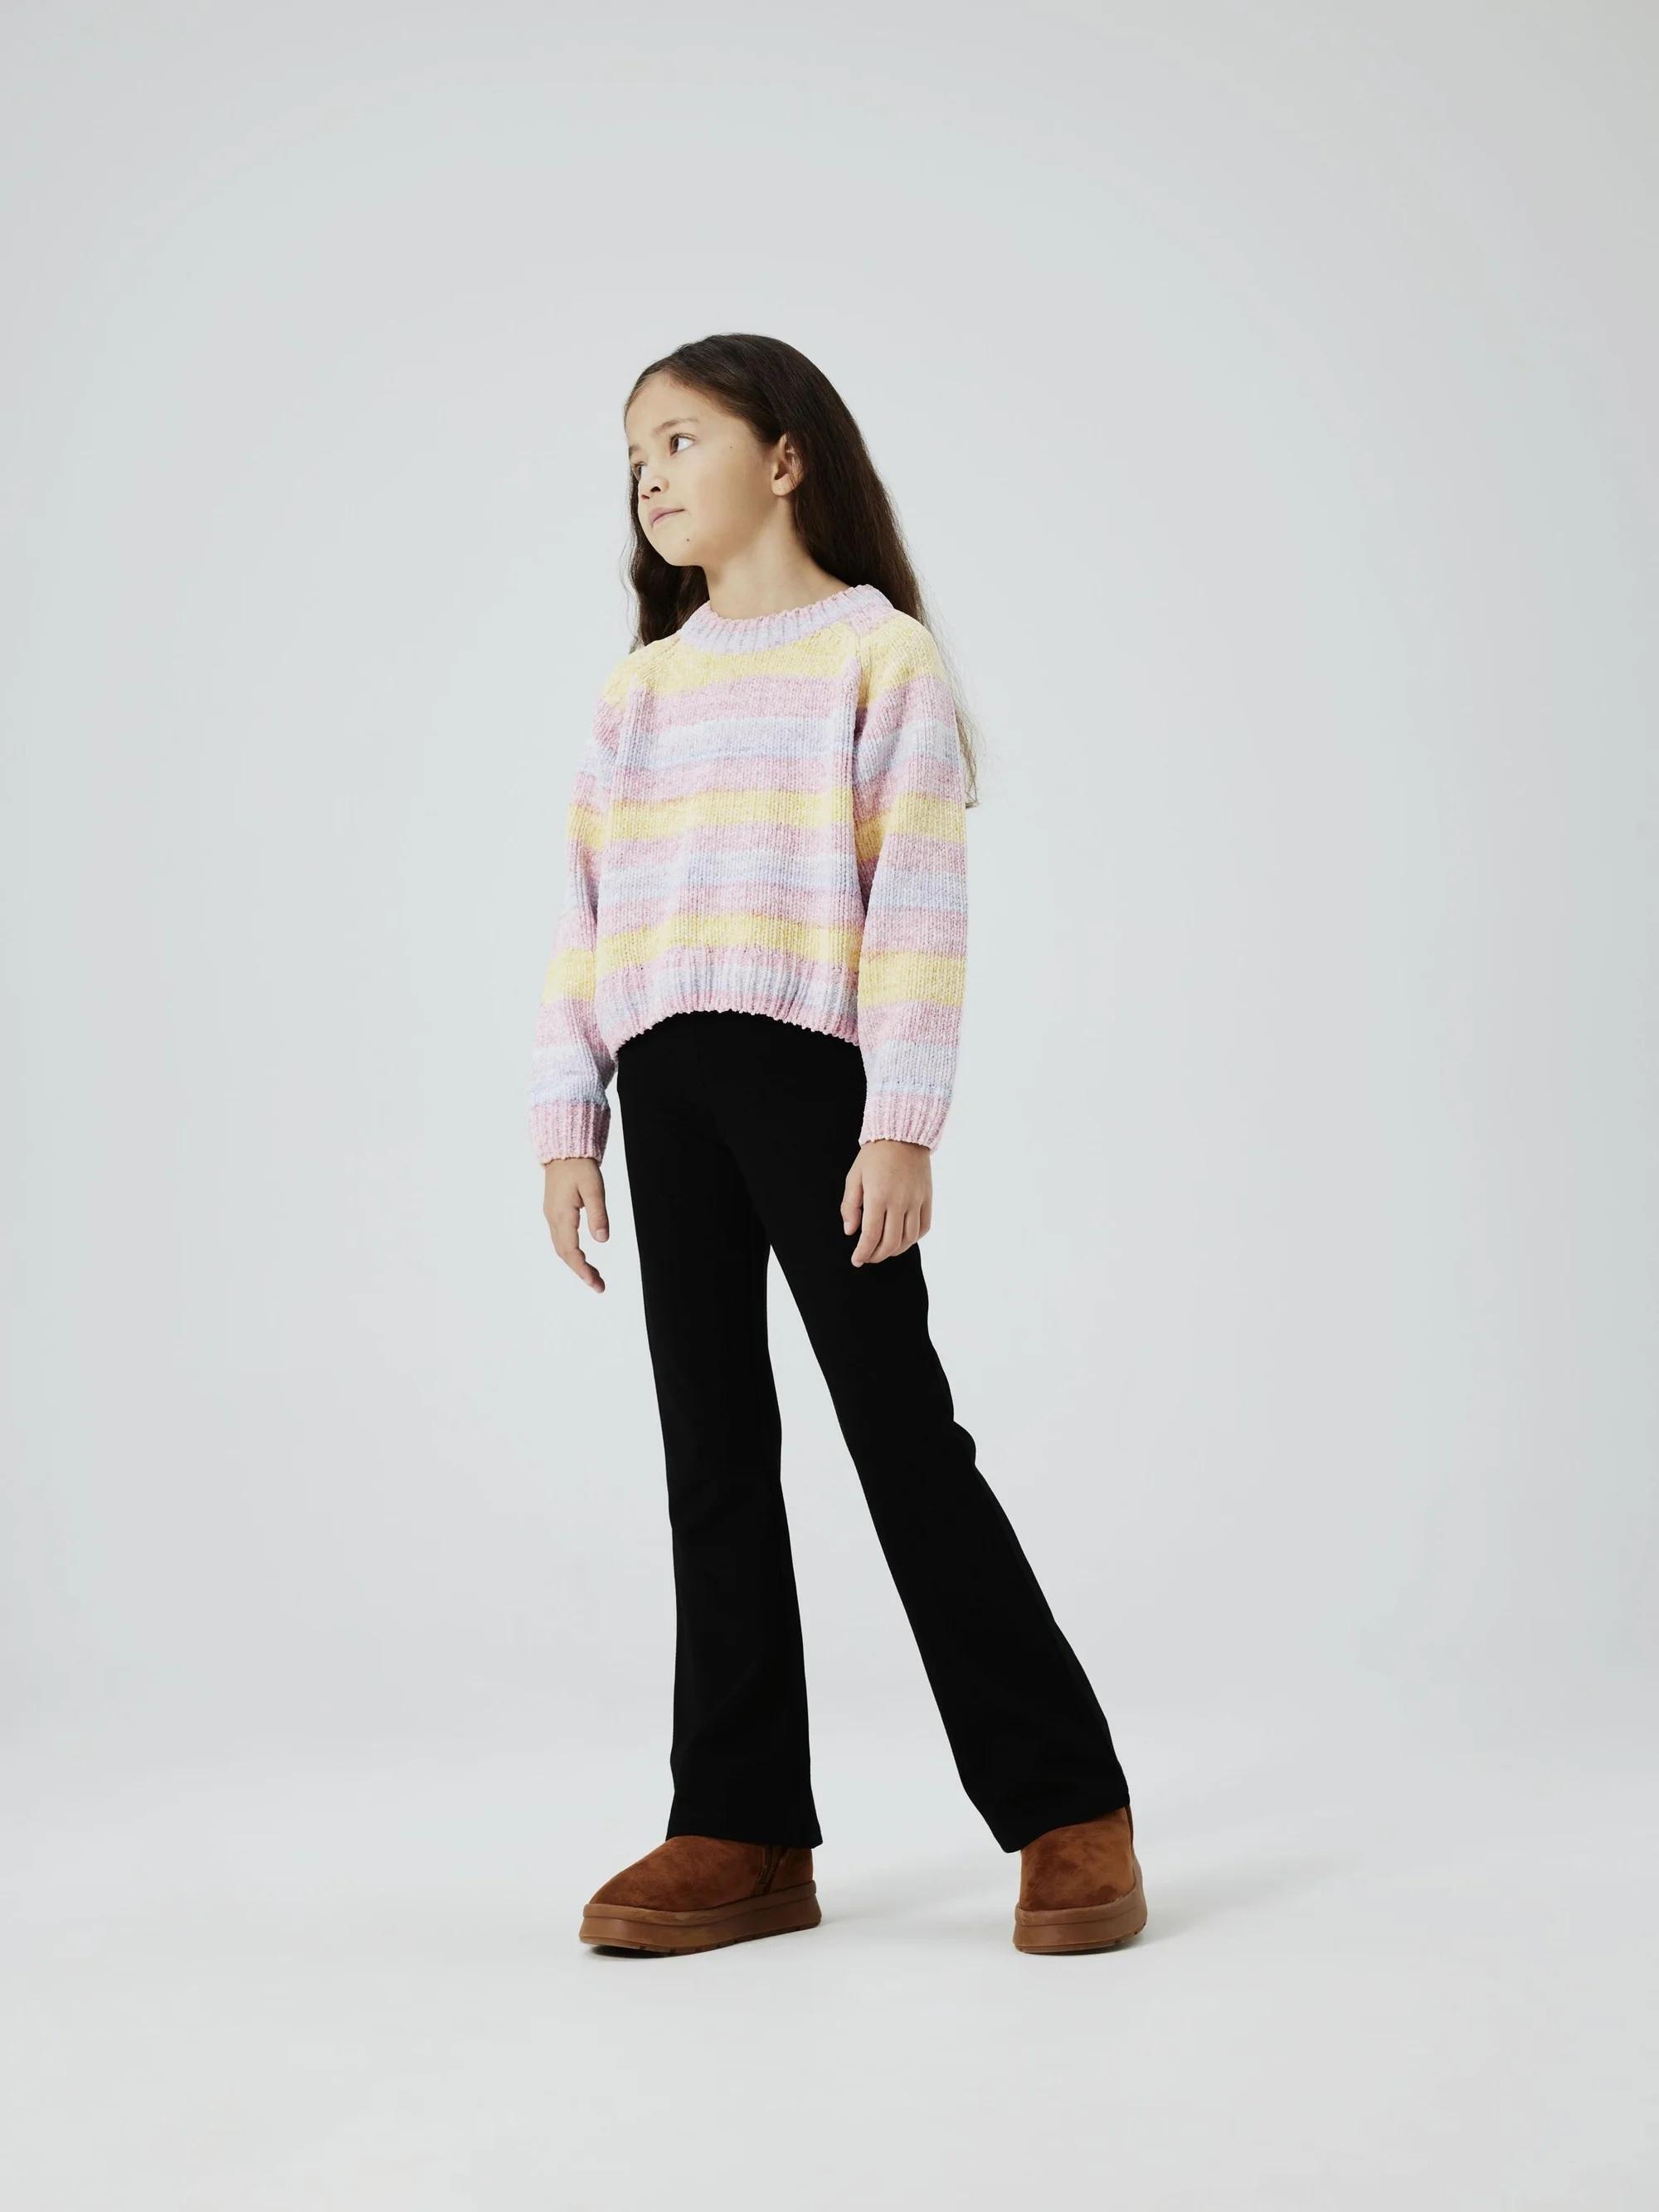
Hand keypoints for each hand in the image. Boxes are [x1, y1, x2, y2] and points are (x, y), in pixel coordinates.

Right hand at [543, 1156, 608, 1290]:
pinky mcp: (554, 1214)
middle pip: (565, 1254)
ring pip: (562, 1248)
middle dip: (581, 1272)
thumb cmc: (580, 1167)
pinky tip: (583, 1258)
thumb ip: (599, 1213)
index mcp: (562, 1215)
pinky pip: (561, 1240)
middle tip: (599, 1286)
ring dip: (576, 1264)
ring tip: (594, 1276)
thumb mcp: (594, 1188)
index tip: (595, 1283)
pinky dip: (571, 1253)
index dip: (582, 1269)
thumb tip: (603, 1239)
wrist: (565, 1152)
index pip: (571, 1250)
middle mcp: (554, 1219)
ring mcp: (552, 1217)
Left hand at [842, 1139, 931, 1264]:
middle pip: (890, 1242)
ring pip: (908, 1239)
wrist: (903, 1135)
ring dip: (895, 1251)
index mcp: (878, 1196)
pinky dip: (912, 1239)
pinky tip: (902, 1239)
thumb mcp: (854, 1177)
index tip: (856, 1260)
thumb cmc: (875, 1155)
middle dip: (877, 1256)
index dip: (863, 1253)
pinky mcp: (926, 1198)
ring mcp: (916, 1201)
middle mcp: (899, 1202)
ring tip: (883, 1250)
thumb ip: (850, 1205)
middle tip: (868, 1258)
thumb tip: (850, 1231)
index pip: (870, 1235)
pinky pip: (923, 1227)